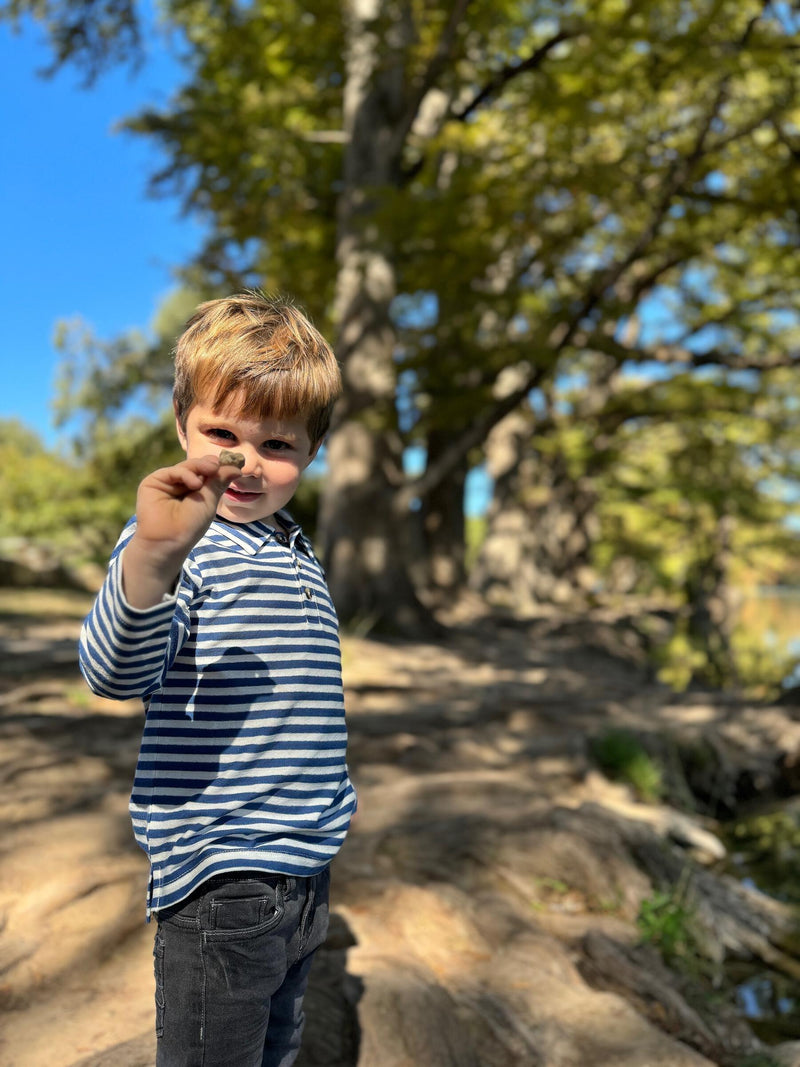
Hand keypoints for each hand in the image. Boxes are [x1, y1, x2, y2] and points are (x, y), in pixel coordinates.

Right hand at [121, 455, 240, 607]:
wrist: (169, 539)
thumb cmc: (191, 525)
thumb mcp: (209, 501)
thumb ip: (218, 482)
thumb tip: (237, 468)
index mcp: (195, 491)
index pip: (207, 473)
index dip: (218, 468)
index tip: (233, 466)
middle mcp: (181, 485)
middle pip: (197, 467)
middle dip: (209, 465)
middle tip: (218, 465)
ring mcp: (167, 482)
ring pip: (187, 467)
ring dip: (200, 467)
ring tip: (211, 471)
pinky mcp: (154, 482)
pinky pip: (173, 471)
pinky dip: (186, 474)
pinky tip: (195, 484)